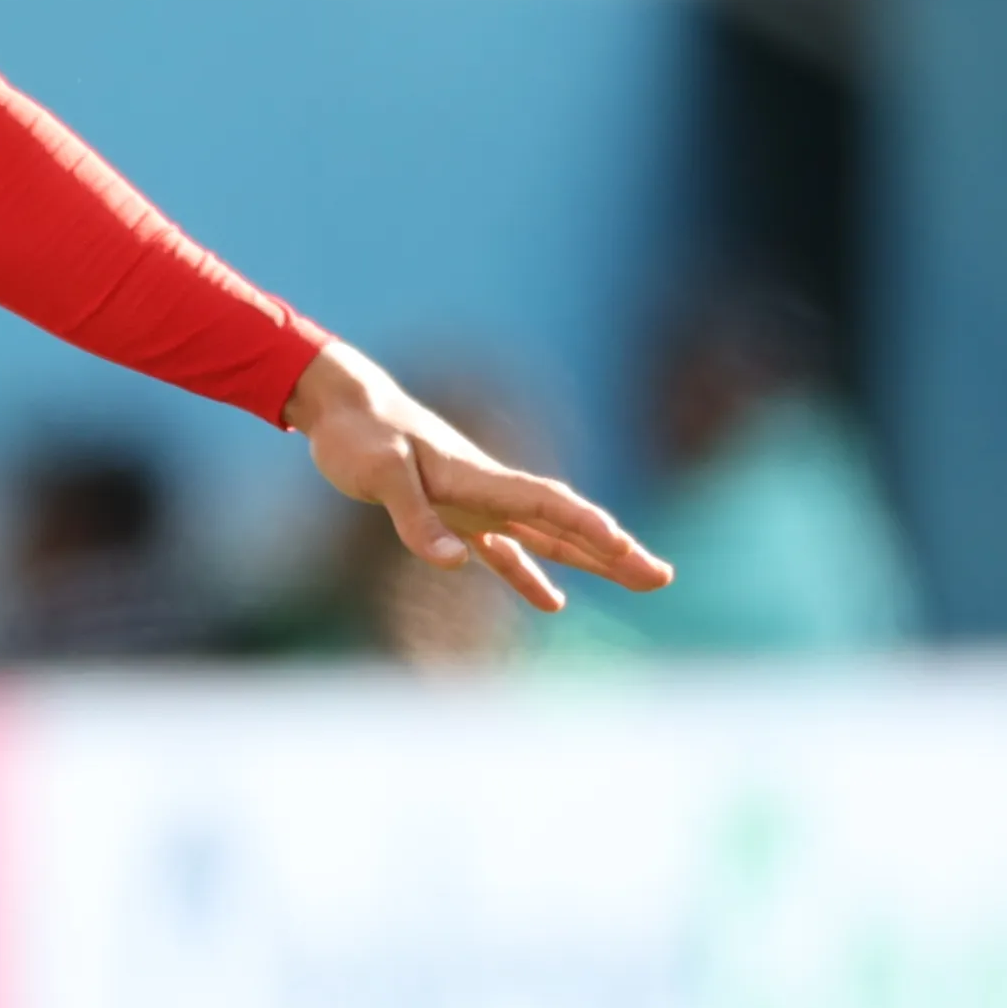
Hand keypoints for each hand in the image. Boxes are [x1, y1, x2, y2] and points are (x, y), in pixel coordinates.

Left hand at [284, 341, 669, 614]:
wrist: (344, 405)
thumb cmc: (359, 434)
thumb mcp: (380, 475)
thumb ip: (415, 519)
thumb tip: (455, 563)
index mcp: (480, 479)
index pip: (548, 506)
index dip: (587, 528)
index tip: (626, 549)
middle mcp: (490, 492)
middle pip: (566, 526)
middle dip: (615, 552)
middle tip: (662, 577)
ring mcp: (477, 505)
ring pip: (548, 539)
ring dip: (591, 562)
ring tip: (640, 581)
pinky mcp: (454, 516)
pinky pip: (504, 550)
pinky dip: (529, 575)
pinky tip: (552, 602)